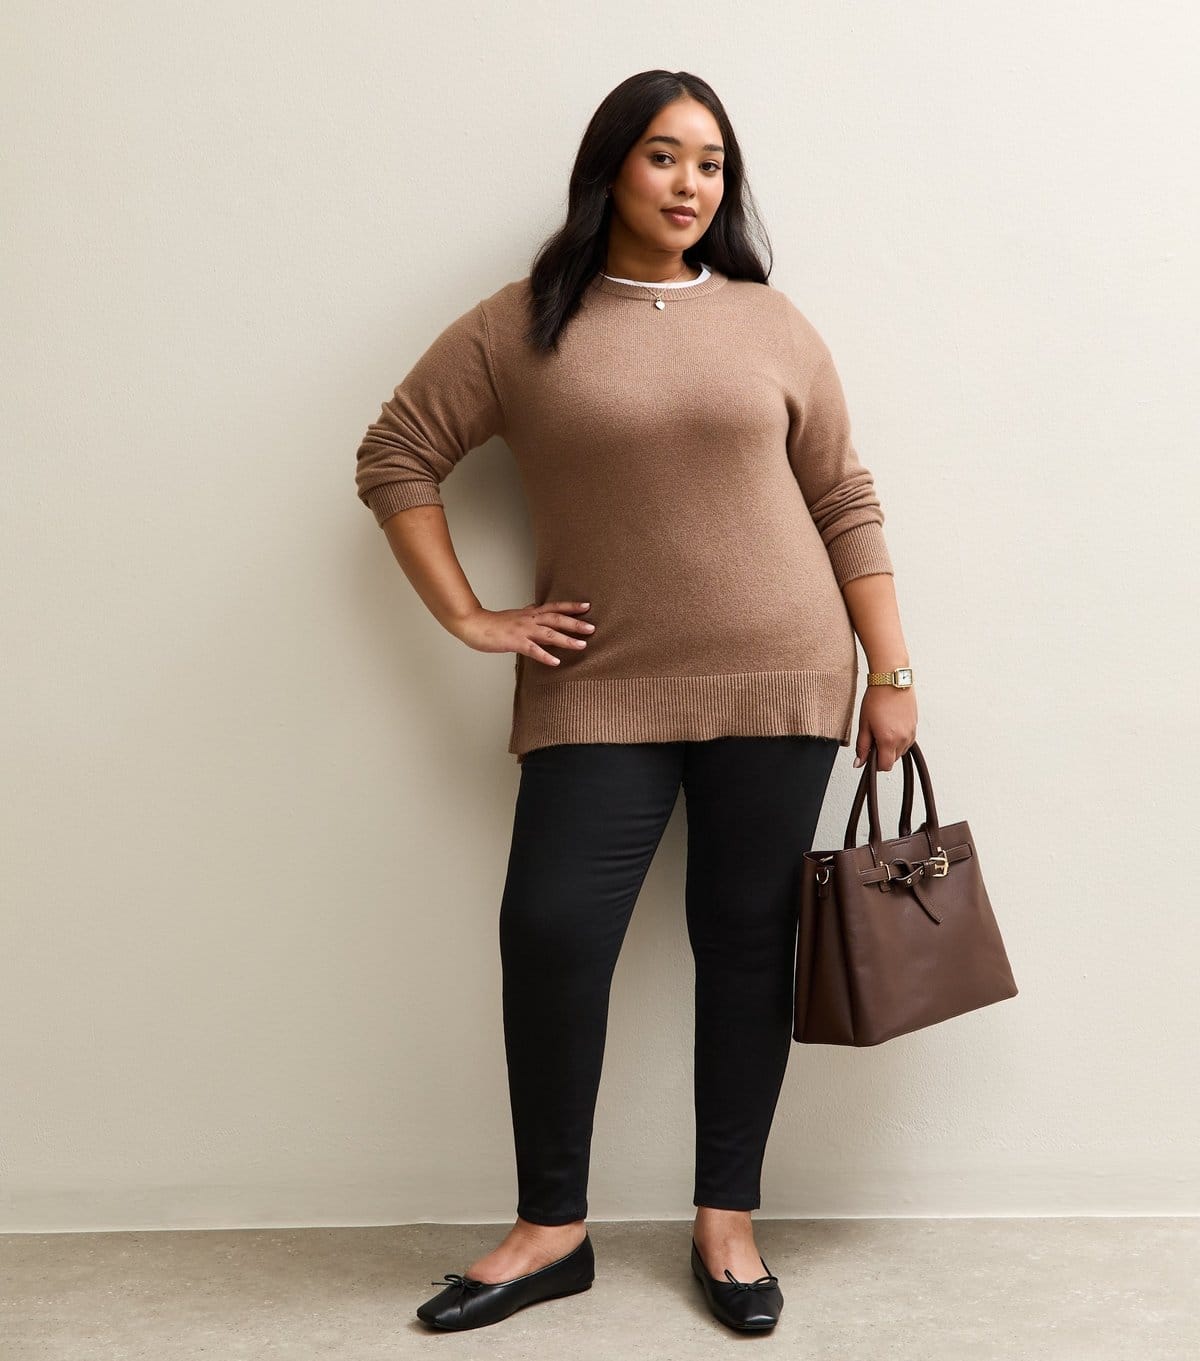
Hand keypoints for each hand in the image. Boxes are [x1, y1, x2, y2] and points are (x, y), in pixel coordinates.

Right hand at [451, 600, 594, 665]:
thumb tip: (538, 610)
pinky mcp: (514, 642)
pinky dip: (545, 656)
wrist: (474, 624)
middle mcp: (529, 620)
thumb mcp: (514, 615)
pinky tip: (556, 662)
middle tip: (592, 628)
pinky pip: (533, 650)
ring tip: (581, 645)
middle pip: (556, 619)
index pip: (554, 607)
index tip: (587, 606)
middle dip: (575, 623)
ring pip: (549, 634)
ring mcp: (522, 631)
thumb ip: (528, 614)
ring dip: (566, 640)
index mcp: (530, 613)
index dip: (571, 606)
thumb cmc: (493, 623)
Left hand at [851, 684, 917, 770]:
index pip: (885, 766)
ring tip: (882, 729)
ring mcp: (911, 733)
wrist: (891, 681)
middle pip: (893, 759)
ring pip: (901, 751)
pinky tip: (891, 726)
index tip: (869, 756)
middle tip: (873, 738)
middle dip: (882, 754)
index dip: (875, 764)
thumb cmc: (876, 699)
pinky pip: (907, 741)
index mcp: (888, 740)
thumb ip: (862, 747)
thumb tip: (859, 763)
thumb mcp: (864, 724)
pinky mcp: (915, 726)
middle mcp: (903, 739)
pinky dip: (899, 739)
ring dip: (891, 747)